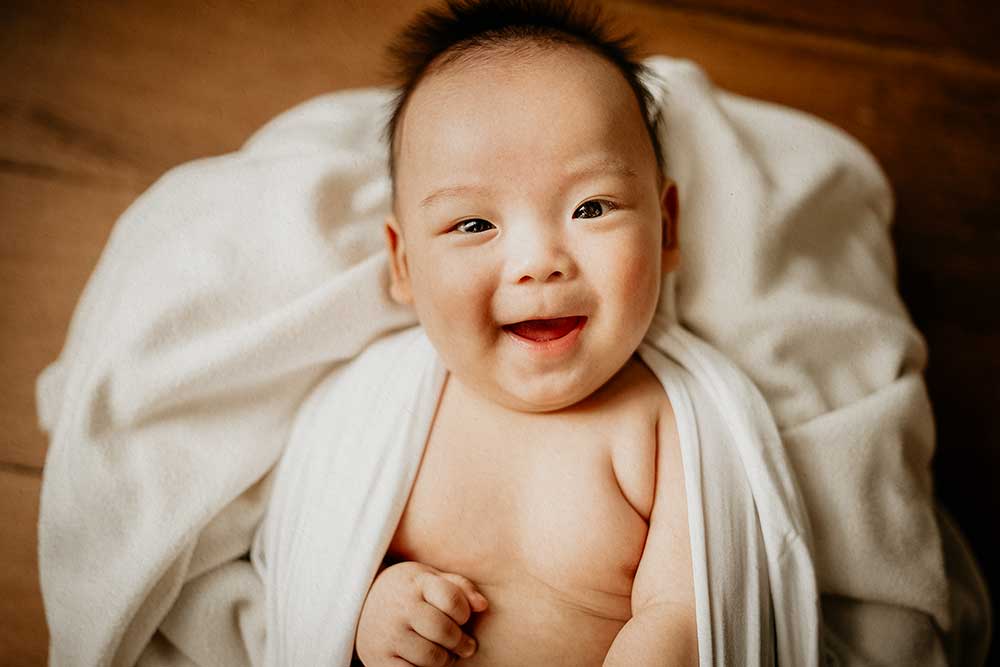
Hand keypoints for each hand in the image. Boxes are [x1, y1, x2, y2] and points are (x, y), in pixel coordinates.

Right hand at [356, 561, 488, 665]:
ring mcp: (387, 634)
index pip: (451, 599)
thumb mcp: (430, 578)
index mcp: (415, 582)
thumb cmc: (407, 591)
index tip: (463, 618)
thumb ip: (460, 587)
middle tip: (466, 645)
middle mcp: (399, 607)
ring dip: (446, 660)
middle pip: (443, 630)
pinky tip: (426, 663)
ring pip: (430, 657)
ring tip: (447, 655)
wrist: (358, 604)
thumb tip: (483, 606)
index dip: (464, 612)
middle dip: (461, 642)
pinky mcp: (378, 659)